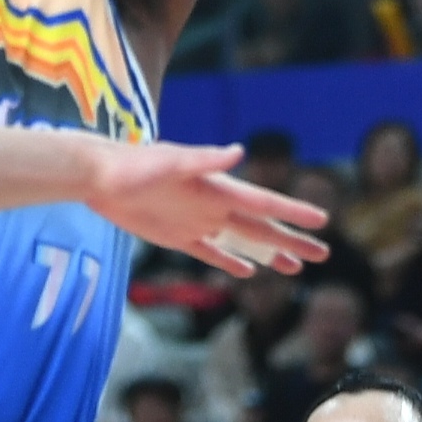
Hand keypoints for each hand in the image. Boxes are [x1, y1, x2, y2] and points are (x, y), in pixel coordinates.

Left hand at [87, 138, 327, 277]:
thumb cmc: (133, 165)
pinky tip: (247, 270)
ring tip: (295, 267)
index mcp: (216, 187)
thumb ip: (204, 159)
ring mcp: (197, 221)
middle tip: (322, 253)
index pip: (263, 202)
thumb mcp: (170, 161)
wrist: (99, 176)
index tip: (322, 219)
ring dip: (268, 252)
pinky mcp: (177, 236)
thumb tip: (238, 151)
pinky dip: (230, 262)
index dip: (292, 212)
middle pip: (260, 226)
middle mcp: (213, 204)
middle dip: (291, 239)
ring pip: (242, 241)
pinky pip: (211, 253)